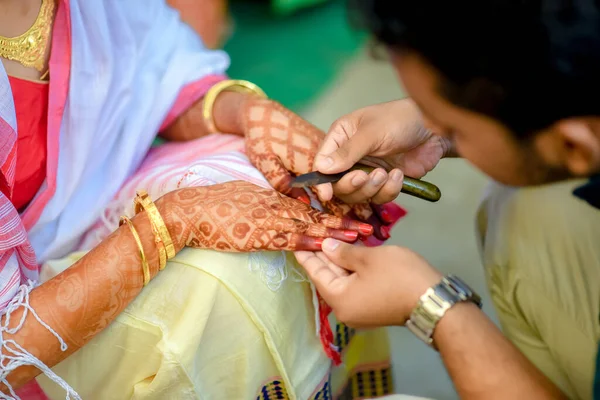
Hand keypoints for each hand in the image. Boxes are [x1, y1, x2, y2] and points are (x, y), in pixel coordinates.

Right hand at [158, 181, 369, 252]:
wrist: (190, 211)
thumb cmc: (215, 200)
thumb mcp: (246, 190)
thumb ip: (267, 197)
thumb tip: (283, 200)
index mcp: (273, 195)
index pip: (309, 204)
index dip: (333, 209)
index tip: (354, 211)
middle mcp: (275, 207)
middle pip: (315, 216)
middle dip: (342, 222)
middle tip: (367, 227)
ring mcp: (266, 222)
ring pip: (306, 228)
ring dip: (332, 234)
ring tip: (356, 238)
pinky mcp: (255, 238)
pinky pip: (285, 241)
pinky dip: (306, 245)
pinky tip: (324, 249)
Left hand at [295, 239, 441, 327]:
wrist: (433, 299)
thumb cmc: (399, 276)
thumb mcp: (369, 258)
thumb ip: (344, 252)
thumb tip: (326, 247)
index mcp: (339, 299)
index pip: (316, 273)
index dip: (306, 254)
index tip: (295, 240)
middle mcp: (345, 309)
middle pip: (328, 277)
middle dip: (322, 255)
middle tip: (312, 233)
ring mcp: (360, 310)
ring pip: (343, 280)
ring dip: (338, 260)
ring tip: (329, 237)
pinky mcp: (373, 307)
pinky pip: (354, 285)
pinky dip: (351, 269)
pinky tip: (350, 252)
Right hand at [314, 99, 453, 203]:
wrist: (434, 128)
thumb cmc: (400, 119)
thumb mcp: (372, 132)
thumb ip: (348, 151)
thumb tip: (323, 167)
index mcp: (341, 138)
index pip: (322, 163)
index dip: (322, 181)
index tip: (326, 194)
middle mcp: (350, 157)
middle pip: (338, 184)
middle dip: (352, 184)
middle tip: (365, 176)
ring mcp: (368, 171)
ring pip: (358, 195)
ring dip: (372, 188)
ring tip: (386, 173)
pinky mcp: (385, 182)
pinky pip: (379, 197)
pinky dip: (389, 190)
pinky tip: (399, 175)